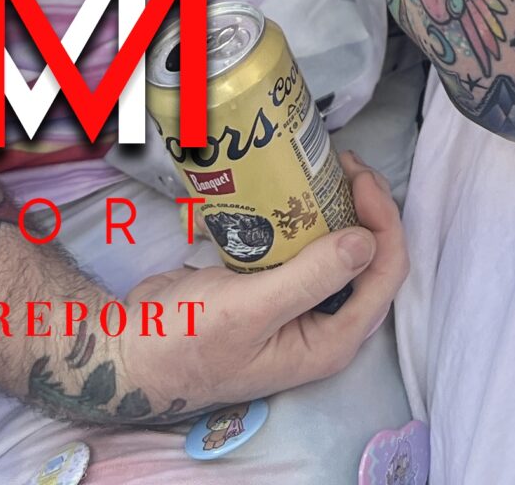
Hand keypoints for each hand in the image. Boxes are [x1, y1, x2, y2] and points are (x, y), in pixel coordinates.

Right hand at [113, 156, 407, 414]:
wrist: (129, 349)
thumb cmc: (184, 341)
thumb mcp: (248, 311)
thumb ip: (310, 279)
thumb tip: (365, 241)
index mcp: (330, 342)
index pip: (385, 275)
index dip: (384, 223)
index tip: (359, 180)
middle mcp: (324, 326)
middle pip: (372, 259)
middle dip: (368, 209)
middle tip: (346, 165)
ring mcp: (300, 307)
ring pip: (343, 250)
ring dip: (343, 208)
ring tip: (330, 167)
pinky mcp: (276, 288)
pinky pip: (309, 248)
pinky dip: (311, 217)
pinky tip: (301, 189)